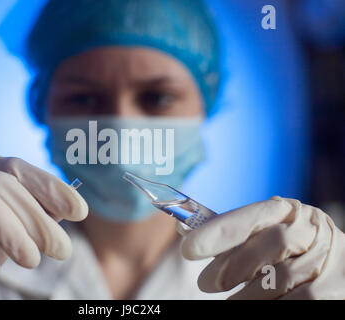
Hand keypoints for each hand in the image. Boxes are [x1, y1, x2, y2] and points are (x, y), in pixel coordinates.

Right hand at [0, 156, 87, 298]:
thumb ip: (36, 216)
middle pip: (5, 187)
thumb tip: (73, 205)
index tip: (80, 210)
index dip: (52, 187)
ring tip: (33, 261)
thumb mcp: (12, 231)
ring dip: (14, 234)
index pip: (19, 170)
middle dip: (39, 220)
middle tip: (62, 249)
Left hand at [177, 196, 344, 298]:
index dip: (219, 231)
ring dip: (248, 294)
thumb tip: (185, 232)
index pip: (251, 215)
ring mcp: (326, 257)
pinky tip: (257, 303)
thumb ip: (229, 233)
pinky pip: (297, 299)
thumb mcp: (262, 233)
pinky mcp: (333, 287)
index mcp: (287, 210)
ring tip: (229, 301)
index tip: (188, 248)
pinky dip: (271, 304)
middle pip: (271, 243)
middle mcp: (310, 228)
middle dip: (233, 266)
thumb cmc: (285, 248)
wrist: (332, 263)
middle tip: (204, 283)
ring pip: (281, 277)